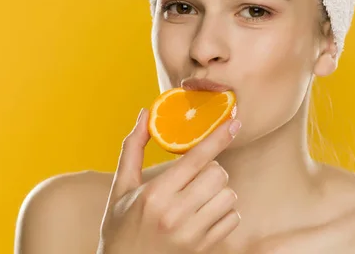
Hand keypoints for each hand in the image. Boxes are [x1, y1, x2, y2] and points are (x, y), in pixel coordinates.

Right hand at [96, 108, 241, 253]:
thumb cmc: (120, 226)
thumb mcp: (121, 188)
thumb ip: (133, 148)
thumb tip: (145, 114)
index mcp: (154, 195)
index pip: (196, 159)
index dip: (218, 138)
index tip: (234, 123)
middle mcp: (175, 215)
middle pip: (218, 175)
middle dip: (212, 169)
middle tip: (196, 176)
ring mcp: (192, 235)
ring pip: (229, 196)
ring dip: (219, 191)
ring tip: (199, 196)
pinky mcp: (203, 248)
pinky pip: (232, 218)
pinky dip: (224, 212)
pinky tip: (204, 214)